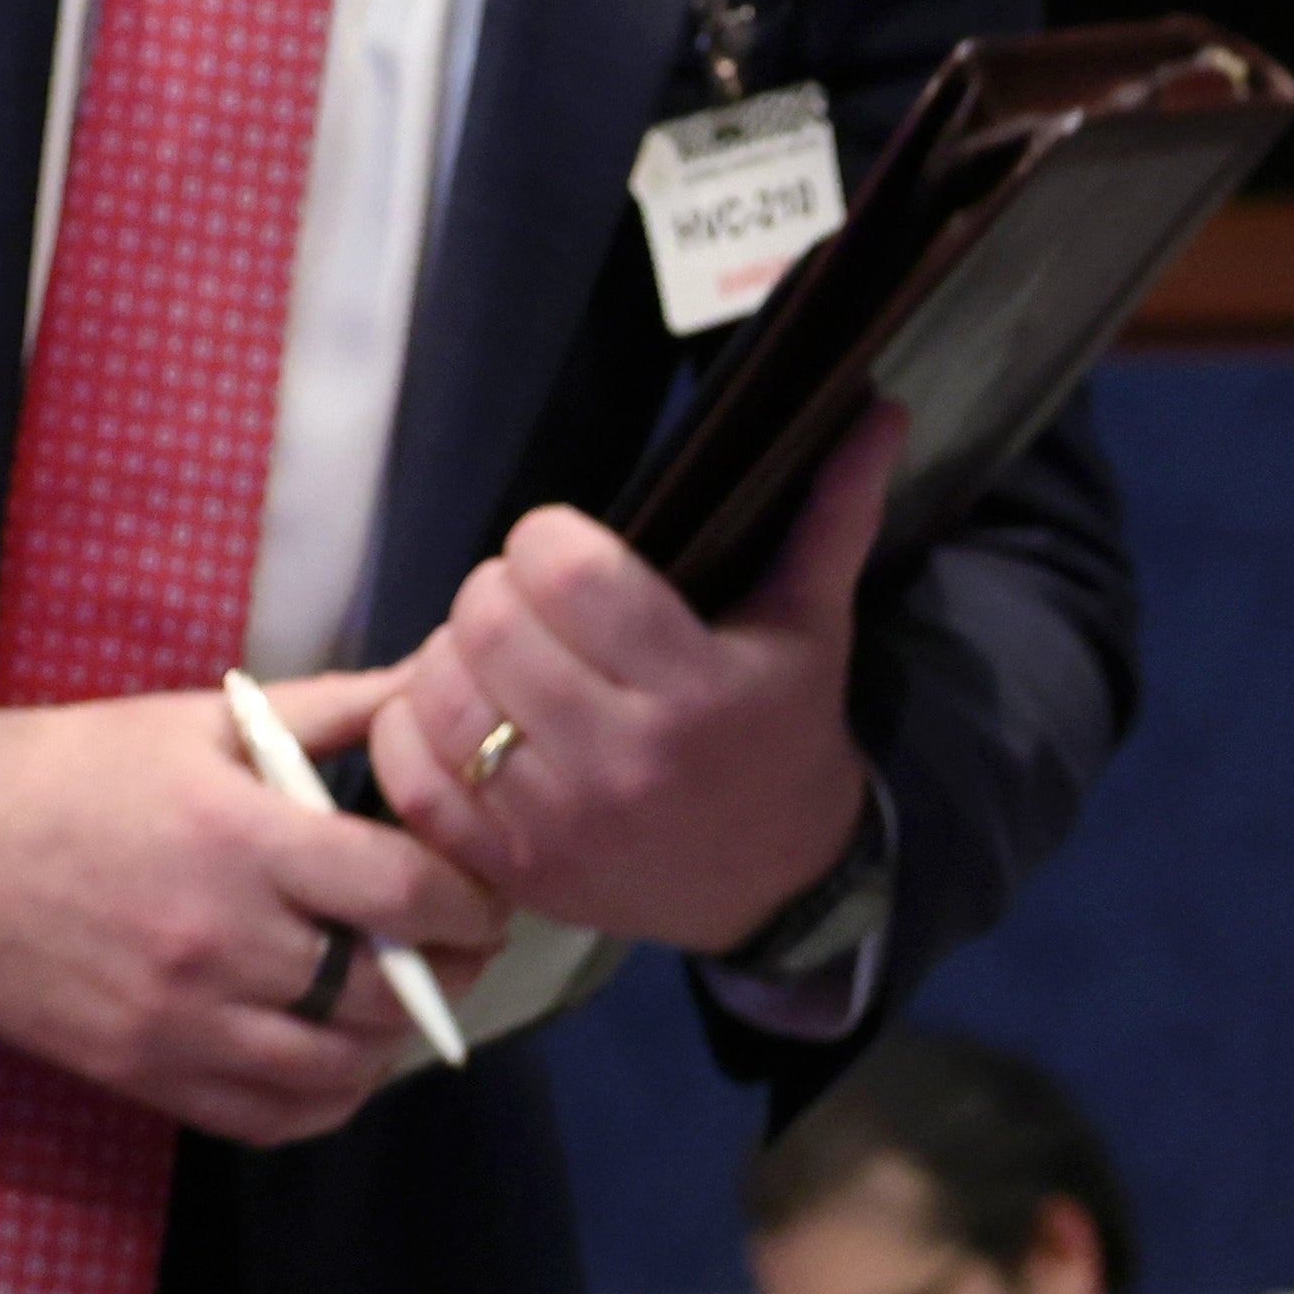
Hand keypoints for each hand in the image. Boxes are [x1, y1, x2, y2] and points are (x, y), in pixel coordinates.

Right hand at [0, 673, 503, 1140]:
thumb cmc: (70, 771)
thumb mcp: (203, 720)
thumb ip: (332, 711)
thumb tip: (435, 687)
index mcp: (238, 840)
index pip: (403, 890)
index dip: (469, 896)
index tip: (482, 887)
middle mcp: (217, 944)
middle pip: (388, 989)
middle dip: (451, 968)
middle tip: (459, 941)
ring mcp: (179, 1024)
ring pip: (342, 1067)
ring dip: (396, 1036)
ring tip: (403, 991)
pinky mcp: (146, 1078)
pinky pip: (275, 1119)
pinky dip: (329, 1095)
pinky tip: (338, 1049)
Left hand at [367, 414, 901, 955]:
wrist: (777, 885)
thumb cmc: (783, 735)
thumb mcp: (813, 626)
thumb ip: (832, 515)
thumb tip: (882, 407)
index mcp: (697, 689)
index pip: (567, 572)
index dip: (546, 538)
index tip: (565, 549)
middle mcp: (625, 761)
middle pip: (491, 622)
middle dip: (496, 590)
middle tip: (526, 602)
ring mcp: (562, 825)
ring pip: (441, 694)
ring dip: (451, 656)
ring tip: (494, 657)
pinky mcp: (514, 870)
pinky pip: (412, 777)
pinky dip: (412, 731)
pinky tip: (456, 716)